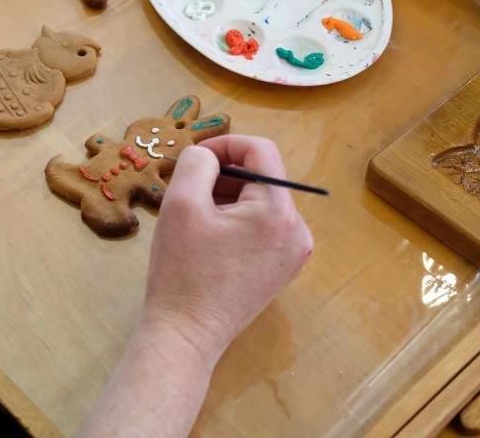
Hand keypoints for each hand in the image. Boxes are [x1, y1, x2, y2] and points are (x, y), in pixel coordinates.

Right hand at [143, 135, 312, 358]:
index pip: (261, 151)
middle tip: (188, 188)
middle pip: (263, 177)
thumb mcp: (181, 204)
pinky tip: (210, 236)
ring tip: (197, 216)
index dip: (225, 144)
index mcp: (278, 211)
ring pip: (262, 202)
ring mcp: (293, 253)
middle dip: (224, 174)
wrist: (186, 334)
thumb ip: (196, 162)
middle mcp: (298, 230)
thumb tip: (208, 155)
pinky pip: (264, 227)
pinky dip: (237, 220)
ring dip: (229, 197)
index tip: (195, 157)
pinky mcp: (282, 269)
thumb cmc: (182, 269)